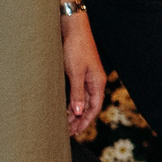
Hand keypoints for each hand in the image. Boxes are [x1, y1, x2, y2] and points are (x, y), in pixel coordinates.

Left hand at [60, 13, 103, 139]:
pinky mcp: (79, 72)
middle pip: (89, 106)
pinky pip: (78, 92)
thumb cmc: (76, 48)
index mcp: (97, 83)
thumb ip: (77, 93)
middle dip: (79, 121)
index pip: (94, 108)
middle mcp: (94, 82)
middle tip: (68, 133)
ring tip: (64, 124)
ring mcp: (87, 77)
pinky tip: (64, 107)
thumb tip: (77, 113)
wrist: (73, 28)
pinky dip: (72, 102)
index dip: (85, 122)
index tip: (75, 133)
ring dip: (74, 113)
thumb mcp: (75, 72)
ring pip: (83, 100)